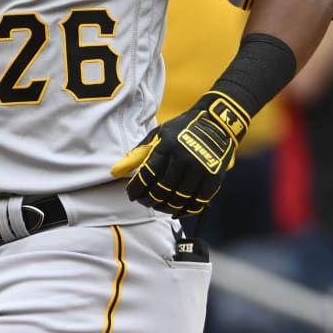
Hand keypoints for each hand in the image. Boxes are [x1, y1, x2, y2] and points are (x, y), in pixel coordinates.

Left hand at [111, 91, 250, 216]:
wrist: (217, 122)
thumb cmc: (182, 129)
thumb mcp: (158, 134)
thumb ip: (138, 153)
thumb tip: (115, 172)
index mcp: (167, 146)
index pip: (147, 175)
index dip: (136, 189)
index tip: (131, 195)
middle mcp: (184, 157)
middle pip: (162, 189)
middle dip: (150, 200)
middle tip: (144, 203)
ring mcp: (201, 168)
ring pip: (179, 197)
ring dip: (166, 207)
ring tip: (159, 207)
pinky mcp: (214, 176)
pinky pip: (199, 200)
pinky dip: (187, 209)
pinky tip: (178, 211)